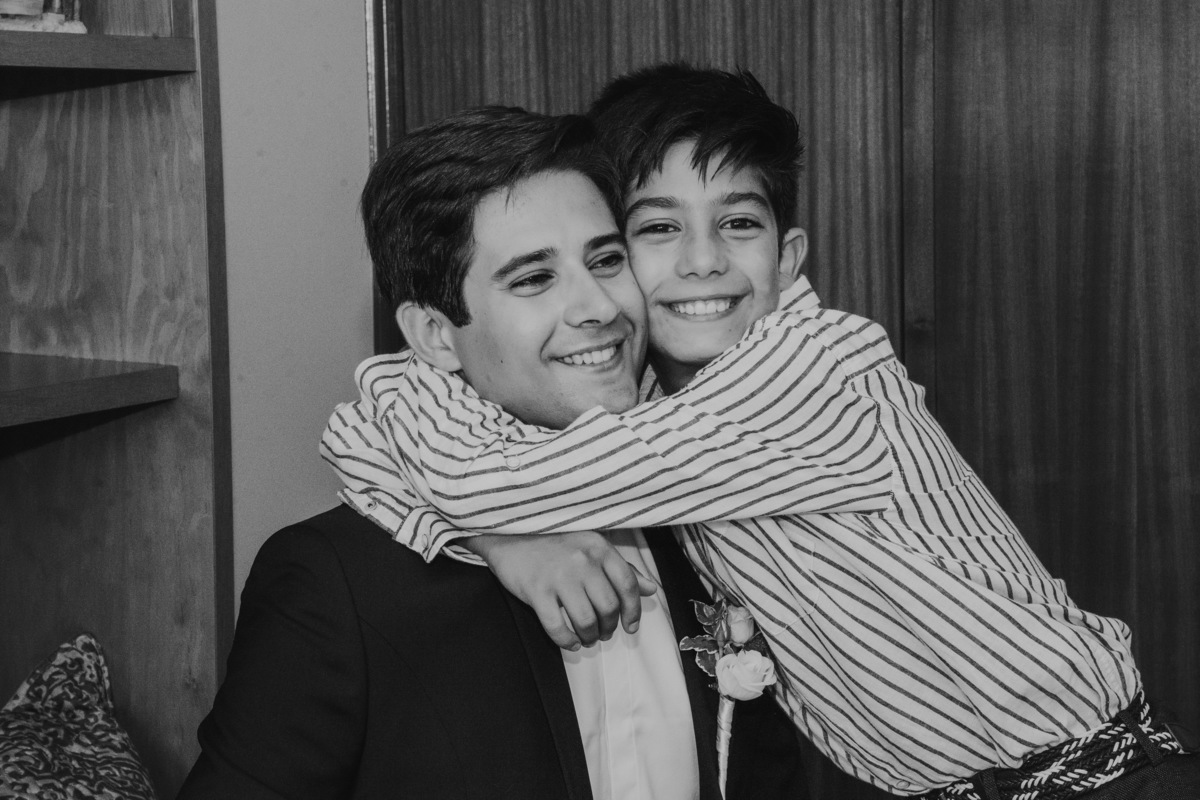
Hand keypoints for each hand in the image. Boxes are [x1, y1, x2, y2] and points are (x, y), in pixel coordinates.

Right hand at [463, 531, 658, 650]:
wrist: (509, 533)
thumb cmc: (554, 542)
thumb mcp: (591, 547)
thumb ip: (622, 568)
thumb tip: (650, 588)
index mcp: (598, 548)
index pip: (627, 584)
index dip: (633, 611)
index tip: (630, 626)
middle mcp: (582, 561)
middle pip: (608, 607)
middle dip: (608, 627)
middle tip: (602, 632)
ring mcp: (558, 576)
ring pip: (585, 620)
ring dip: (589, 637)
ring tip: (586, 637)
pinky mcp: (536, 590)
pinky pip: (557, 627)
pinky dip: (566, 641)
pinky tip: (569, 641)